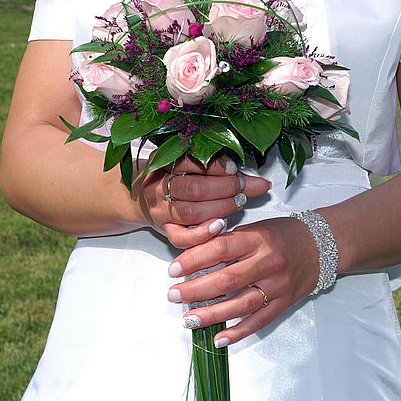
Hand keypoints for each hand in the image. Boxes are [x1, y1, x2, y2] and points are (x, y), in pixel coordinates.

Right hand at [132, 154, 271, 248]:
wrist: (141, 198)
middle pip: (192, 188)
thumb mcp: (190, 167)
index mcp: (163, 164)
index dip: (215, 166)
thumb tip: (259, 182)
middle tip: (242, 188)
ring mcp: (160, 210)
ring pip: (189, 212)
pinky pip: (181, 237)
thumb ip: (221, 171)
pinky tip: (220, 226)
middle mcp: (158, 187)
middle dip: (223, 188)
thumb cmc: (173, 179)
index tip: (234, 169)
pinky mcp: (165, 230)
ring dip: (219, 208)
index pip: (189, 162)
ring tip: (237, 203)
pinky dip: (203, 234)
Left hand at [165, 217, 320, 346]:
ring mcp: (278, 285)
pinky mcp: (284, 303)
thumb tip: (194, 258)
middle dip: (195, 290)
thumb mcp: (256, 228)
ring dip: (211, 314)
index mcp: (258, 239)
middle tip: (173, 295)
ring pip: (241, 304)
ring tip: (188, 320)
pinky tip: (219, 339)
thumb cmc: (283, 234)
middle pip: (227, 279)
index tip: (173, 270)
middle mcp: (268, 262)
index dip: (194, 260)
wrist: (323, 245)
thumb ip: (229, 242)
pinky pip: (259, 321)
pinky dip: (238, 332)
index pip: (220, 249)